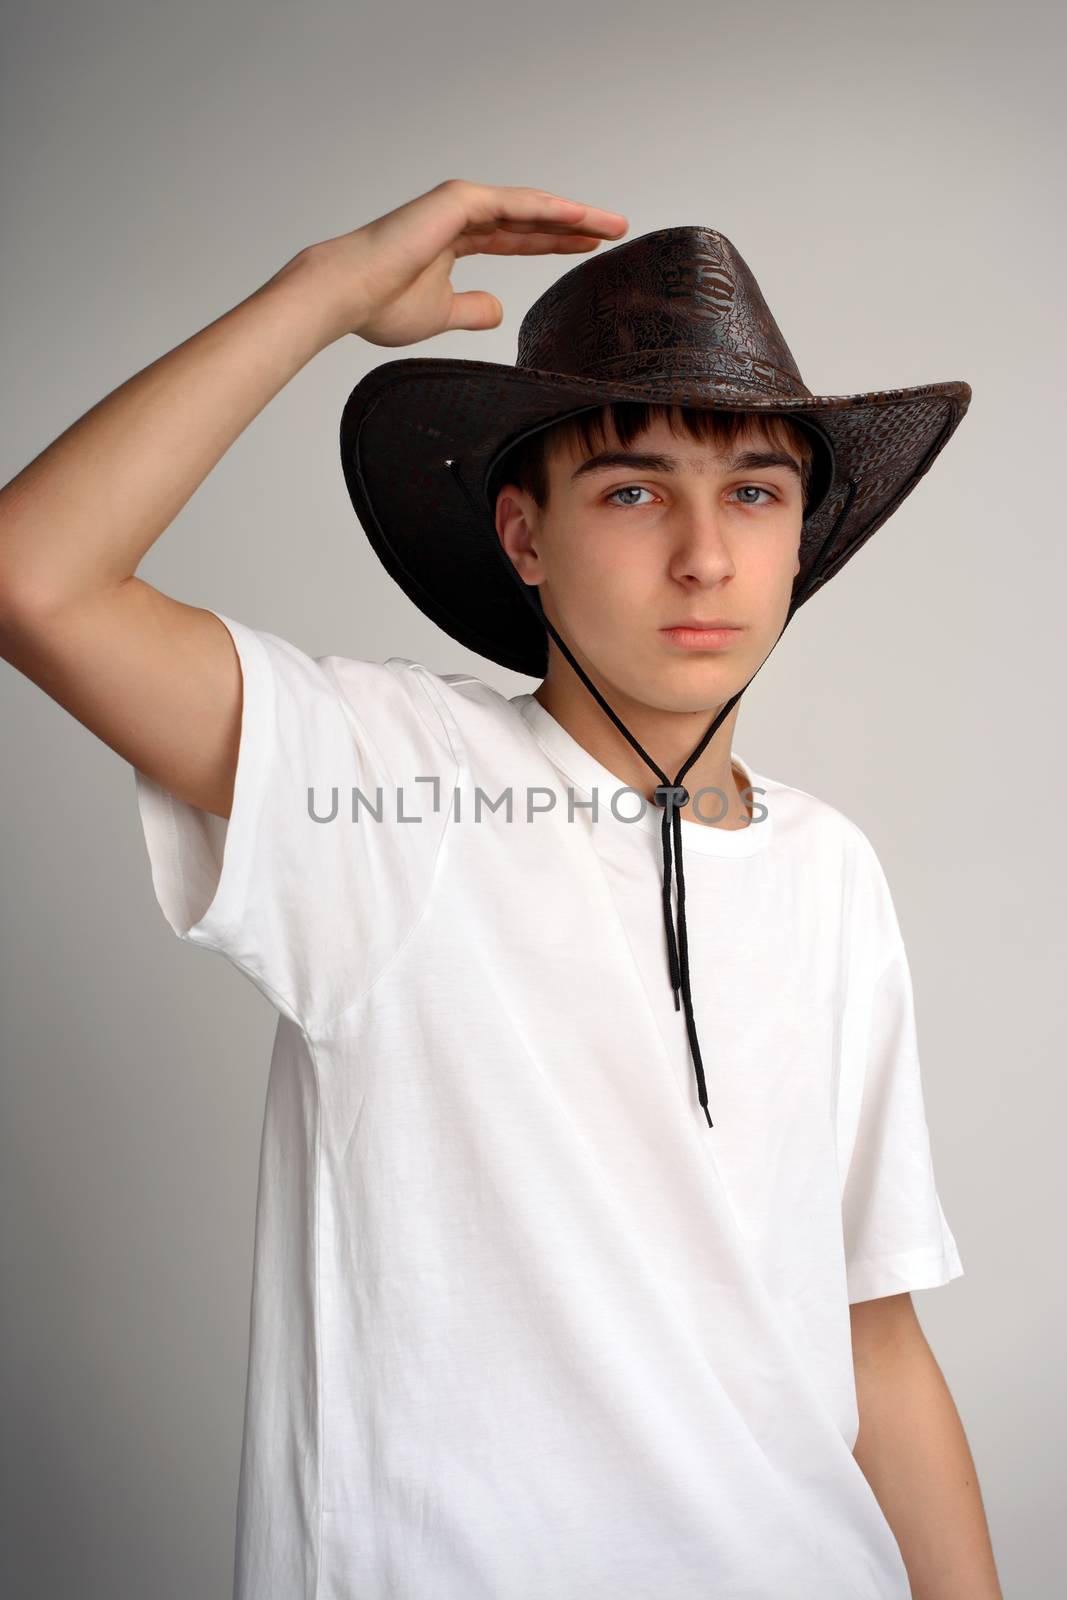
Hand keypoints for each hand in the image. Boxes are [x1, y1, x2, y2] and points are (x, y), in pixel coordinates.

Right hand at [302, 178, 628, 347]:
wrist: (348, 295)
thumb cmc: (381, 305)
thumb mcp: (441, 313)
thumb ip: (472, 309)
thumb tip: (498, 311)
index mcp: (456, 239)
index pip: (517, 238)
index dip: (552, 243)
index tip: (588, 250)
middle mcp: (461, 216)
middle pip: (531, 219)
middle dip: (573, 226)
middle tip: (615, 231)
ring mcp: (460, 204)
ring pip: (529, 207)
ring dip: (571, 215)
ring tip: (611, 224)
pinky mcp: (458, 201)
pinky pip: (514, 205)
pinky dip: (546, 210)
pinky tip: (579, 217)